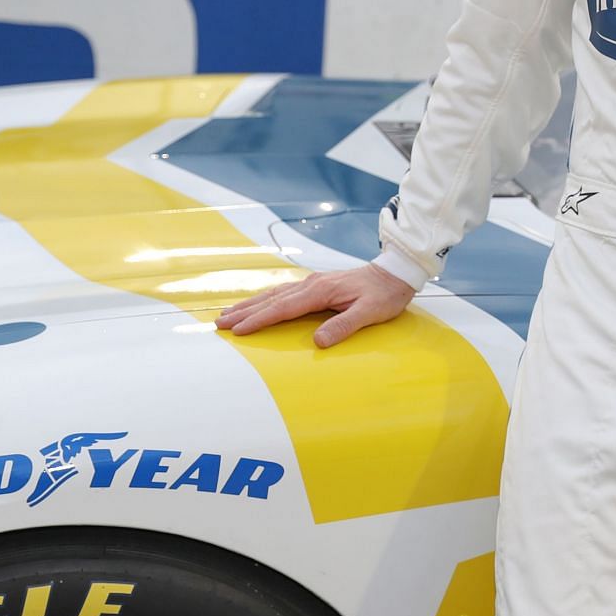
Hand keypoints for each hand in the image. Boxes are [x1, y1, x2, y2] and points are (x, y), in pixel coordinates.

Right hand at [213, 262, 414, 347]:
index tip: (239, 330)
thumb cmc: (385, 294)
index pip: (283, 308)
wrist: (395, 274)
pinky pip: (284, 291)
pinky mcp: (317, 284)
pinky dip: (266, 299)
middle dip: (245, 311)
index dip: (260, 320)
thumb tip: (318, 342)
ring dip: (251, 304)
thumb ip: (344, 326)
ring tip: (229, 314)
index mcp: (321, 291)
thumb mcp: (370, 313)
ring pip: (274, 293)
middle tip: (219, 323)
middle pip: (272, 299)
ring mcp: (313, 282)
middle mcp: (312, 284)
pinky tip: (258, 303)